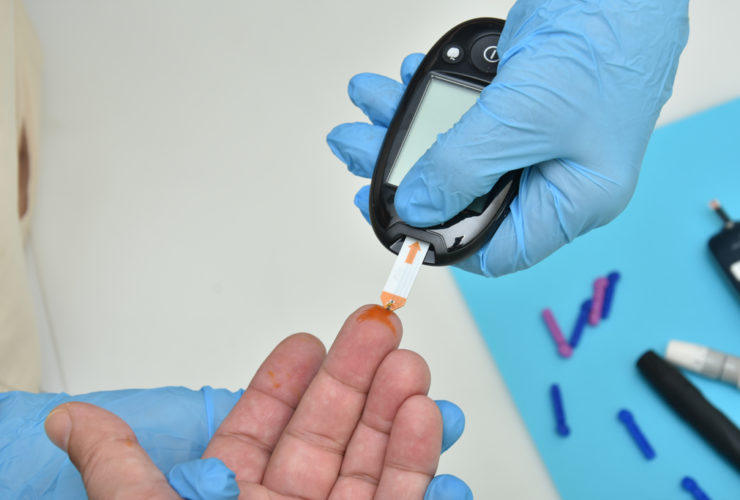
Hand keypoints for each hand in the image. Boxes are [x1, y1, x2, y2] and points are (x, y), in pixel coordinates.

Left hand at [0, 305, 469, 498]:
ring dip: (393, 410)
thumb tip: (70, 420)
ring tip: (407, 366)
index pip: (262, 428)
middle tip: (375, 329)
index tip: (309, 342)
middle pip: (327, 432)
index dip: (287, 381)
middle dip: (354, 376)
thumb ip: (120, 466)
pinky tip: (423, 419)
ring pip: (371, 461)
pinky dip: (417, 462)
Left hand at [327, 0, 688, 275]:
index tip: (387, 214)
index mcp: (572, 201)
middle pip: (461, 195)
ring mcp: (533, 141)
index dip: (433, 237)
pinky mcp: (518, 107)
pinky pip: (463, 116)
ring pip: (455, 152)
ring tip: (369, 100)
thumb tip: (415, 205)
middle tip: (356, 148)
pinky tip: (404, 80)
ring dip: (407, 125)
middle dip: (403, 169)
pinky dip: (431, 99)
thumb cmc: (607, 45)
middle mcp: (552, 178)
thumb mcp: (525, 116)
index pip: (492, 247)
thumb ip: (463, 167)